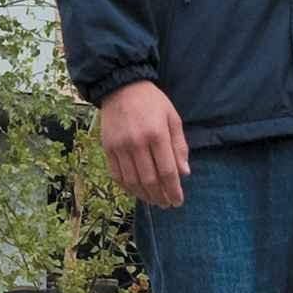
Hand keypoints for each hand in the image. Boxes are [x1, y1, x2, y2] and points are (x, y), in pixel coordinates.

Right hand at [100, 80, 189, 206]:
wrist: (122, 87)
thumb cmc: (152, 102)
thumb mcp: (172, 117)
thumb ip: (179, 145)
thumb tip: (184, 173)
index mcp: (157, 134)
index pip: (167, 171)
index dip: (173, 190)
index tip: (178, 201)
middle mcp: (137, 143)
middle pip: (150, 180)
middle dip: (160, 196)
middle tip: (167, 204)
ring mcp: (120, 147)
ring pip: (132, 182)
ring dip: (144, 196)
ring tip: (154, 201)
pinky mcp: (108, 148)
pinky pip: (117, 175)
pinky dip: (127, 187)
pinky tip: (137, 191)